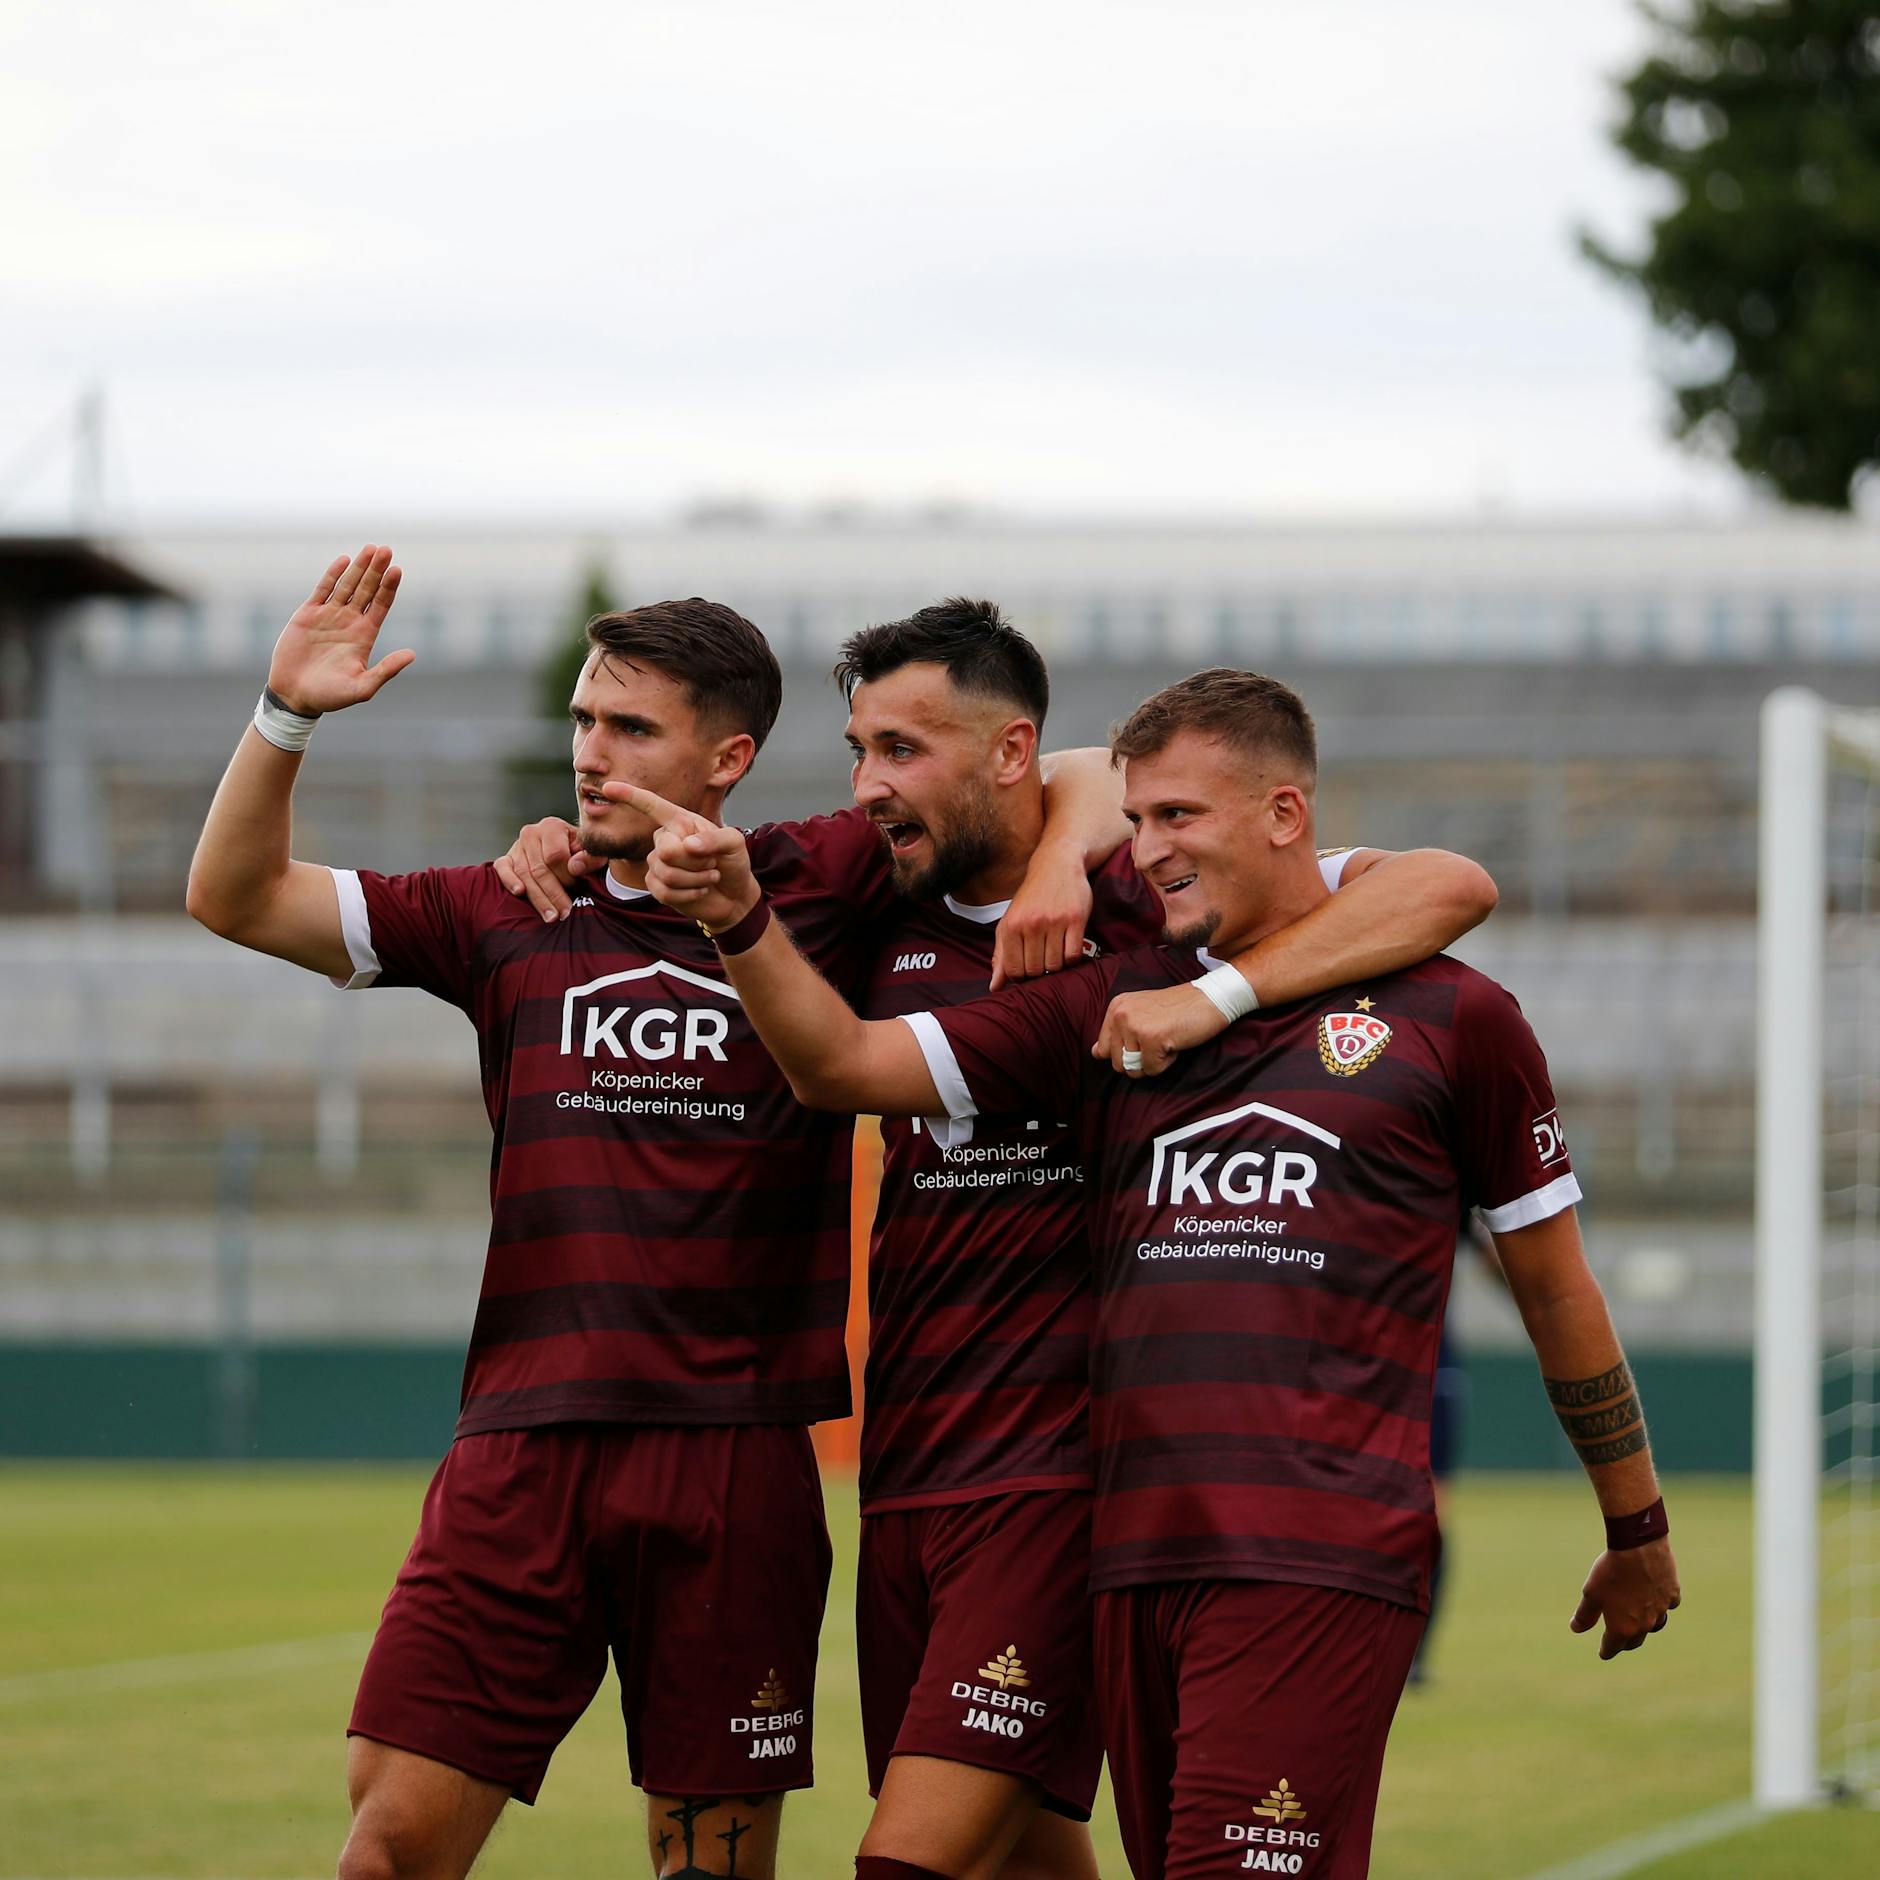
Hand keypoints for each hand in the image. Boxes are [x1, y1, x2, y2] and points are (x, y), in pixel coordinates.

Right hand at [266, 546, 411, 714]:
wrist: (295, 695)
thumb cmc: (330, 696)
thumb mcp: (362, 688)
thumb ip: (386, 671)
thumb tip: (412, 655)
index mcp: (364, 636)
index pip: (381, 605)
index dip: (389, 588)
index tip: (398, 570)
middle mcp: (350, 622)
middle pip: (367, 590)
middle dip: (377, 570)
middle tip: (386, 550)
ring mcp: (329, 616)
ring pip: (347, 586)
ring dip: (359, 568)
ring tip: (371, 549)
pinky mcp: (308, 615)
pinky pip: (323, 590)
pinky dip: (333, 575)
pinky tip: (344, 560)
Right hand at [493, 817, 594, 921]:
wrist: (565, 850)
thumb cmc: (579, 854)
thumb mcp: (591, 853)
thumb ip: (590, 858)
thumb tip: (575, 867)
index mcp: (552, 826)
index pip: (555, 855)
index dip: (567, 876)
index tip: (577, 890)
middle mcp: (531, 833)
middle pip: (540, 869)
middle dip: (554, 894)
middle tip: (564, 913)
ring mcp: (516, 846)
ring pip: (525, 875)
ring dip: (538, 898)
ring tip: (551, 916)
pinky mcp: (506, 858)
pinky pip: (502, 869)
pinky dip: (509, 880)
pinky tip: (520, 892)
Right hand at [600, 782, 757, 931]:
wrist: (733, 895)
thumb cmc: (733, 862)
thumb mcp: (735, 843)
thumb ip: (716, 838)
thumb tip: (687, 845)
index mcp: (680, 821)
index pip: (651, 805)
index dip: (629, 796)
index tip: (607, 787)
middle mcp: (665, 839)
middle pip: (666, 850)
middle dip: (695, 862)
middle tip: (712, 863)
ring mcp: (658, 862)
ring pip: (666, 873)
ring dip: (696, 879)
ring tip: (709, 876)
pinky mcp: (656, 885)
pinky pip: (664, 891)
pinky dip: (689, 894)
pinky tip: (700, 890)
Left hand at [990, 847, 1092, 988]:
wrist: (1057, 865)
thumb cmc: (1031, 898)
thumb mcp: (1010, 922)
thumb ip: (1001, 955)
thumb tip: (994, 987)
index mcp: (1010, 926)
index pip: (1014, 971)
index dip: (1022, 976)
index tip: (1028, 967)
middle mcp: (1030, 925)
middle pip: (1035, 971)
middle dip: (1040, 971)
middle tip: (1043, 957)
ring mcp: (1054, 922)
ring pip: (1055, 965)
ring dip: (1057, 965)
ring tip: (1055, 951)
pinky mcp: (1075, 920)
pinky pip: (1073, 955)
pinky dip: (1071, 958)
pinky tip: (1067, 947)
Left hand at [1093, 981, 1229, 1076]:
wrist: (1209, 999)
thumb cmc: (1179, 1008)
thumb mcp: (1141, 1013)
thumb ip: (1117, 1032)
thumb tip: (1095, 1052)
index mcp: (1116, 1007)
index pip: (1102, 1048)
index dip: (1124, 1053)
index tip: (1144, 1040)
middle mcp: (1121, 1015)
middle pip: (1117, 1063)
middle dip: (1140, 1060)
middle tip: (1159, 1040)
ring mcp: (1135, 1026)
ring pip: (1133, 1069)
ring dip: (1153, 1062)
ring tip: (1165, 1041)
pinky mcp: (1151, 1039)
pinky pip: (1152, 1070)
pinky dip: (1167, 1063)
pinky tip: (1174, 1043)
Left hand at [1571, 1538, 1679, 1659]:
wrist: (1638, 1547)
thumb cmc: (1610, 1571)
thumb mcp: (1591, 1593)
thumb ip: (1585, 1615)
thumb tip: (1576, 1629)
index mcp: (1623, 1627)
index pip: (1613, 1646)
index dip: (1606, 1650)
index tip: (1603, 1653)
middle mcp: (1645, 1624)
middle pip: (1635, 1640)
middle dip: (1626, 1642)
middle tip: (1620, 1641)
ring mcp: (1662, 1610)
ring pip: (1655, 1625)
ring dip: (1646, 1626)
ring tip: (1639, 1623)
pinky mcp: (1672, 1594)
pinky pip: (1668, 1605)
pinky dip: (1661, 1604)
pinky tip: (1656, 1598)